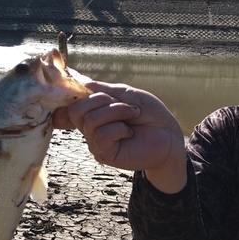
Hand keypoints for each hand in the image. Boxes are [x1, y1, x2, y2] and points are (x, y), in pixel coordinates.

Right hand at [53, 81, 186, 193]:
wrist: (168, 134)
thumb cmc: (150, 114)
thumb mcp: (125, 94)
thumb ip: (102, 90)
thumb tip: (81, 84)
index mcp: (93, 112)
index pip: (70, 104)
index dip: (70, 96)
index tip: (83, 89)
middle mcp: (91, 128)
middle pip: (76, 110)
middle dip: (102, 100)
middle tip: (125, 105)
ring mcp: (96, 142)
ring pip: (90, 120)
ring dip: (117, 111)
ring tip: (133, 116)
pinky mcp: (105, 154)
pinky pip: (101, 135)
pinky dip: (119, 128)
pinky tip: (130, 133)